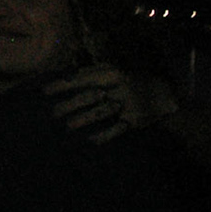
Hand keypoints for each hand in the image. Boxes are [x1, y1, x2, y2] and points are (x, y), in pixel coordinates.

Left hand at [44, 65, 178, 144]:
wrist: (164, 94)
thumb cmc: (132, 81)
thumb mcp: (115, 71)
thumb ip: (94, 71)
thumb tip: (71, 73)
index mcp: (111, 74)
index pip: (82, 78)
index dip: (63, 84)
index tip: (45, 90)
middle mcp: (118, 88)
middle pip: (90, 96)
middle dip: (70, 104)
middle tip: (52, 112)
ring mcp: (126, 104)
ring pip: (102, 112)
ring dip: (84, 119)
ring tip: (68, 126)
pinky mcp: (134, 120)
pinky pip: (117, 129)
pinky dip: (105, 135)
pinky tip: (91, 141)